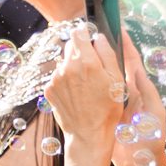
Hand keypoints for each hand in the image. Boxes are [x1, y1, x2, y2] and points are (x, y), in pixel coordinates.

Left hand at [46, 23, 126, 140]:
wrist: (88, 132)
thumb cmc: (108, 108)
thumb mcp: (117, 80)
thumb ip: (107, 54)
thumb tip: (99, 37)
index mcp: (87, 63)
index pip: (78, 34)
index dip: (85, 33)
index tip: (90, 37)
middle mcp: (67, 68)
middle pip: (70, 47)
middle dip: (81, 52)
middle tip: (93, 66)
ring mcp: (55, 78)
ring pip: (64, 62)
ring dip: (73, 67)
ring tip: (86, 84)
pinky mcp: (48, 89)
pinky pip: (57, 76)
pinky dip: (66, 80)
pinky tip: (76, 93)